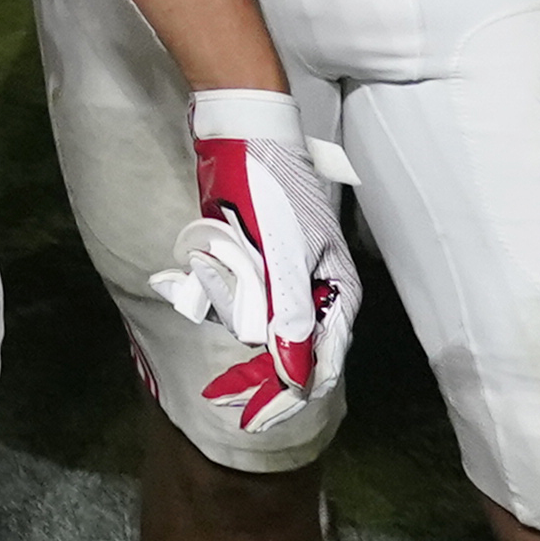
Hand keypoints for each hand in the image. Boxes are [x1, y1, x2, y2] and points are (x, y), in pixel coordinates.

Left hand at [151, 87, 361, 428]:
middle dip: (254, 364)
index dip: (285, 393)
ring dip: (234, 318)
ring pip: (262, 321)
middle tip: (220, 391)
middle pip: (289, 347)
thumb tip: (293, 375)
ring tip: (210, 291)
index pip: (318, 363)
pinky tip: (202, 277)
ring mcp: (287, 269)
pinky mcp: (259, 253)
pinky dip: (222, 293)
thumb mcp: (283, 258)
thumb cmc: (269, 189)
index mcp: (337, 291)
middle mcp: (317, 286)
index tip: (251, 416)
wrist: (242, 124)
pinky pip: (243, 292)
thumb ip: (289, 317)